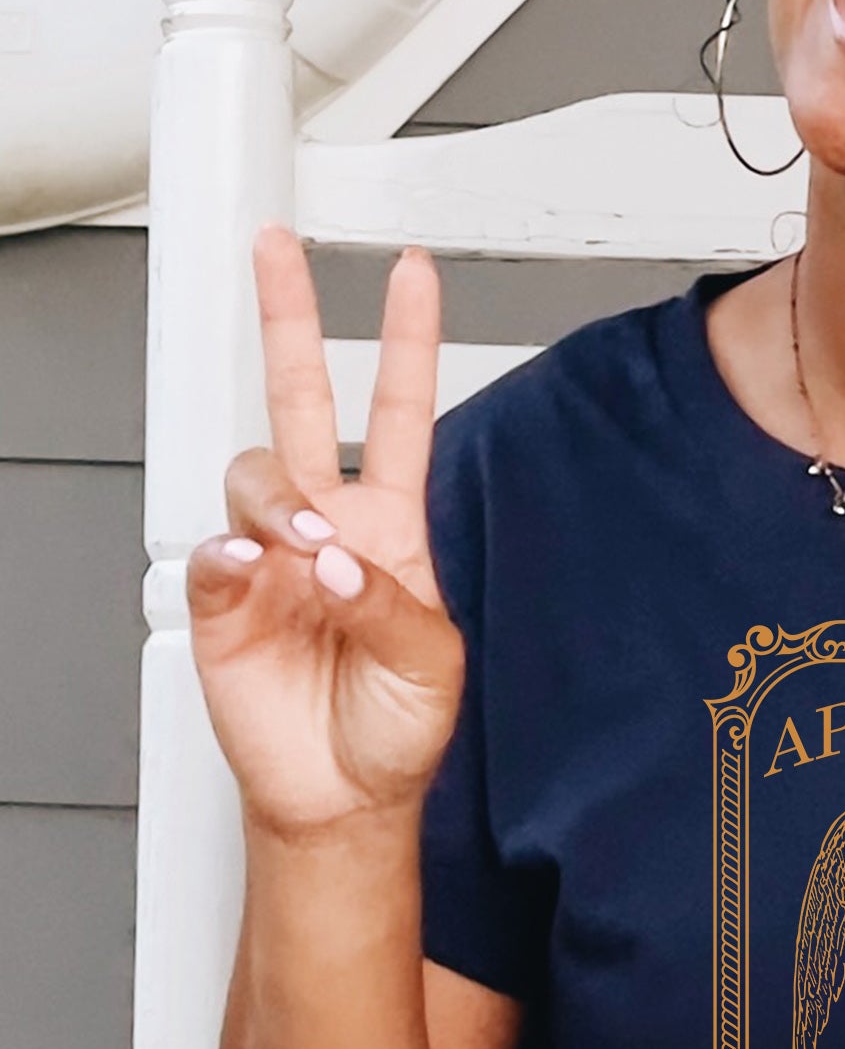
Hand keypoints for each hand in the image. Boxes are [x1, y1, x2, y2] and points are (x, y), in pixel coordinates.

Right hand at [187, 222, 465, 840]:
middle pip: (301, 402)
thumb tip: (335, 559)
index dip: (407, 345)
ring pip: (254, 474)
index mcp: (394, 531)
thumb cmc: (397, 728)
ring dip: (280, 500)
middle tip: (280, 253)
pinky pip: (208, 550)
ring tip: (307, 552)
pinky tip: (254, 570)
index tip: (412, 277)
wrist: (345, 794)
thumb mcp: (432, 665)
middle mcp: (328, 529)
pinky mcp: (221, 598)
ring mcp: (270, 558)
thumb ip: (392, 604)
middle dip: (290, 321)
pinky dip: (229, 552)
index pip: (401, 417)